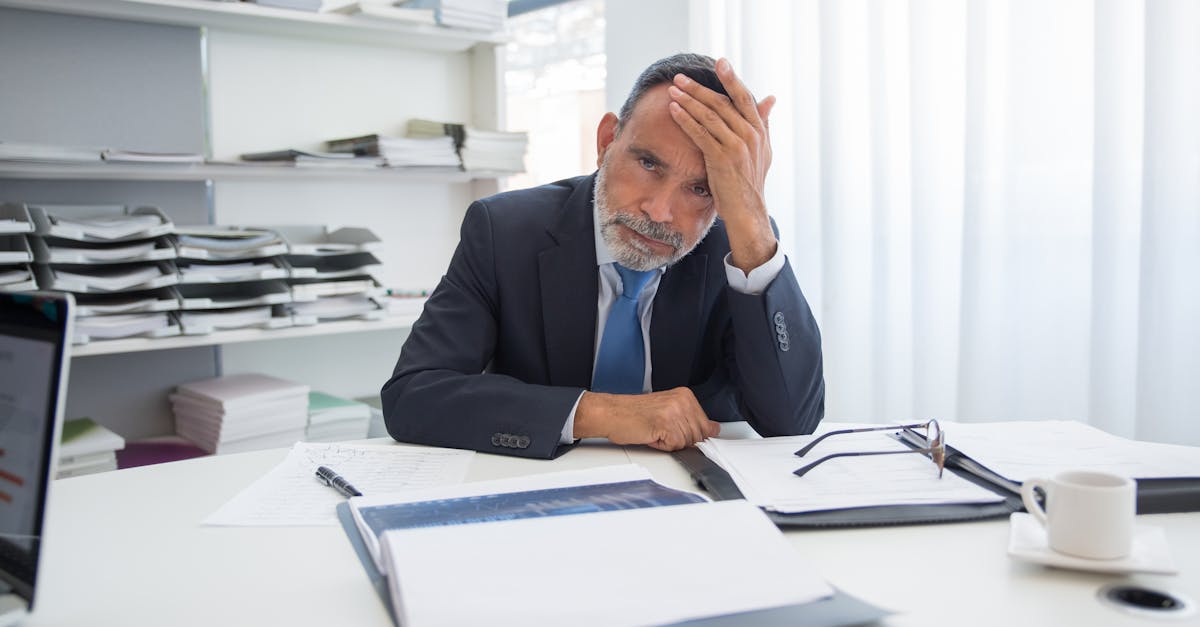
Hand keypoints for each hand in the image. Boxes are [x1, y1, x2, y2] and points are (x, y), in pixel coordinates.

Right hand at [574, 387, 720, 450]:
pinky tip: (651, 434)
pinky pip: (674, 446)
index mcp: (685, 395)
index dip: (692, 435)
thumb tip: (713, 430)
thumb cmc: (633, 414)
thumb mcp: (668, 411)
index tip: (678, 431)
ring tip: (655, 431)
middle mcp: (682, 401)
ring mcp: (675, 412)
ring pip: (687, 442)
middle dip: (680, 440)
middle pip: (698, 436)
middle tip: (661, 430)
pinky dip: (662, 446)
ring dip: (670, 443)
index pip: (707, 425)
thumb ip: (692, 420)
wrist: (611, 413)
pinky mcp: (666, 424)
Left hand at [667, 58, 777, 272]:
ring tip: (673, 90)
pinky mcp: (722, 158)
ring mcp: (737, 146)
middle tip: (680, 77)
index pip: (744, 98)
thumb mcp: (763, 151)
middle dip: (699, 88)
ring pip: (710, 116)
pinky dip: (686, 120)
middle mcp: (750, 135)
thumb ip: (764, 124)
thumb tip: (770, 98)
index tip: (720, 62)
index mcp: (759, 130)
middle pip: (722, 103)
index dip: (731, 79)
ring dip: (689, 101)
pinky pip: (701, 133)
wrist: (748, 211)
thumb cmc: (750, 182)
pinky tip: (674, 111)